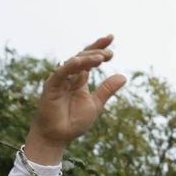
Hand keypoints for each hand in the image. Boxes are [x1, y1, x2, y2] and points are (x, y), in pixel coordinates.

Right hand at [23, 34, 126, 164]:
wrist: (59, 137)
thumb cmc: (74, 121)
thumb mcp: (95, 104)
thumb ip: (107, 90)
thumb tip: (123, 76)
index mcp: (80, 80)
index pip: (90, 59)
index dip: (99, 46)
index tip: (112, 38)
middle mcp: (69, 76)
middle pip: (82, 57)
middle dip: (96, 52)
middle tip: (111, 53)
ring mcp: (60, 80)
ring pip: (73, 63)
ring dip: (87, 59)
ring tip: (102, 58)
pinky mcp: (51, 86)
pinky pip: (62, 73)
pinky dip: (72, 66)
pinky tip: (83, 62)